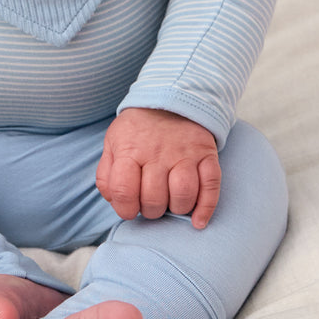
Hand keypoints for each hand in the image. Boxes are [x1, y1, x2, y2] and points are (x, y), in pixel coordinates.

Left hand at [96, 108, 220, 229]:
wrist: (170, 97)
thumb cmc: (138, 129)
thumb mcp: (113, 143)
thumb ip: (106, 173)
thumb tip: (113, 201)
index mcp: (130, 150)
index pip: (124, 191)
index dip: (125, 209)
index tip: (129, 209)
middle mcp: (158, 152)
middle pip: (154, 199)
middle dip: (151, 211)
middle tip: (151, 204)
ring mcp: (184, 153)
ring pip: (183, 195)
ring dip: (176, 209)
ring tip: (171, 203)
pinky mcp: (206, 154)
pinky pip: (211, 186)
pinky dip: (205, 208)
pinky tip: (198, 221)